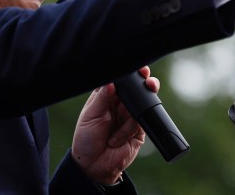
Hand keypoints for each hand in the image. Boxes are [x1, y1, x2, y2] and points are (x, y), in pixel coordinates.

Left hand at [71, 66, 159, 184]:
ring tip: (112, 137)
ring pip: (141, 106)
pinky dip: (129, 131)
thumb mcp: (91, 116)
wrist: (94, 166)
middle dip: (144, 85)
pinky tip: (117, 140)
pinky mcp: (139, 129)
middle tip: (148, 82)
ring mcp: (130, 116)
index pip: (120, 79)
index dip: (129, 73)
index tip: (138, 68)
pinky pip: (142, 122)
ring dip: (128, 121)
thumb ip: (102, 97)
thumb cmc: (86, 139)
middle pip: (136, 89)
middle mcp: (120, 104)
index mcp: (106, 96)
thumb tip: (112, 80)